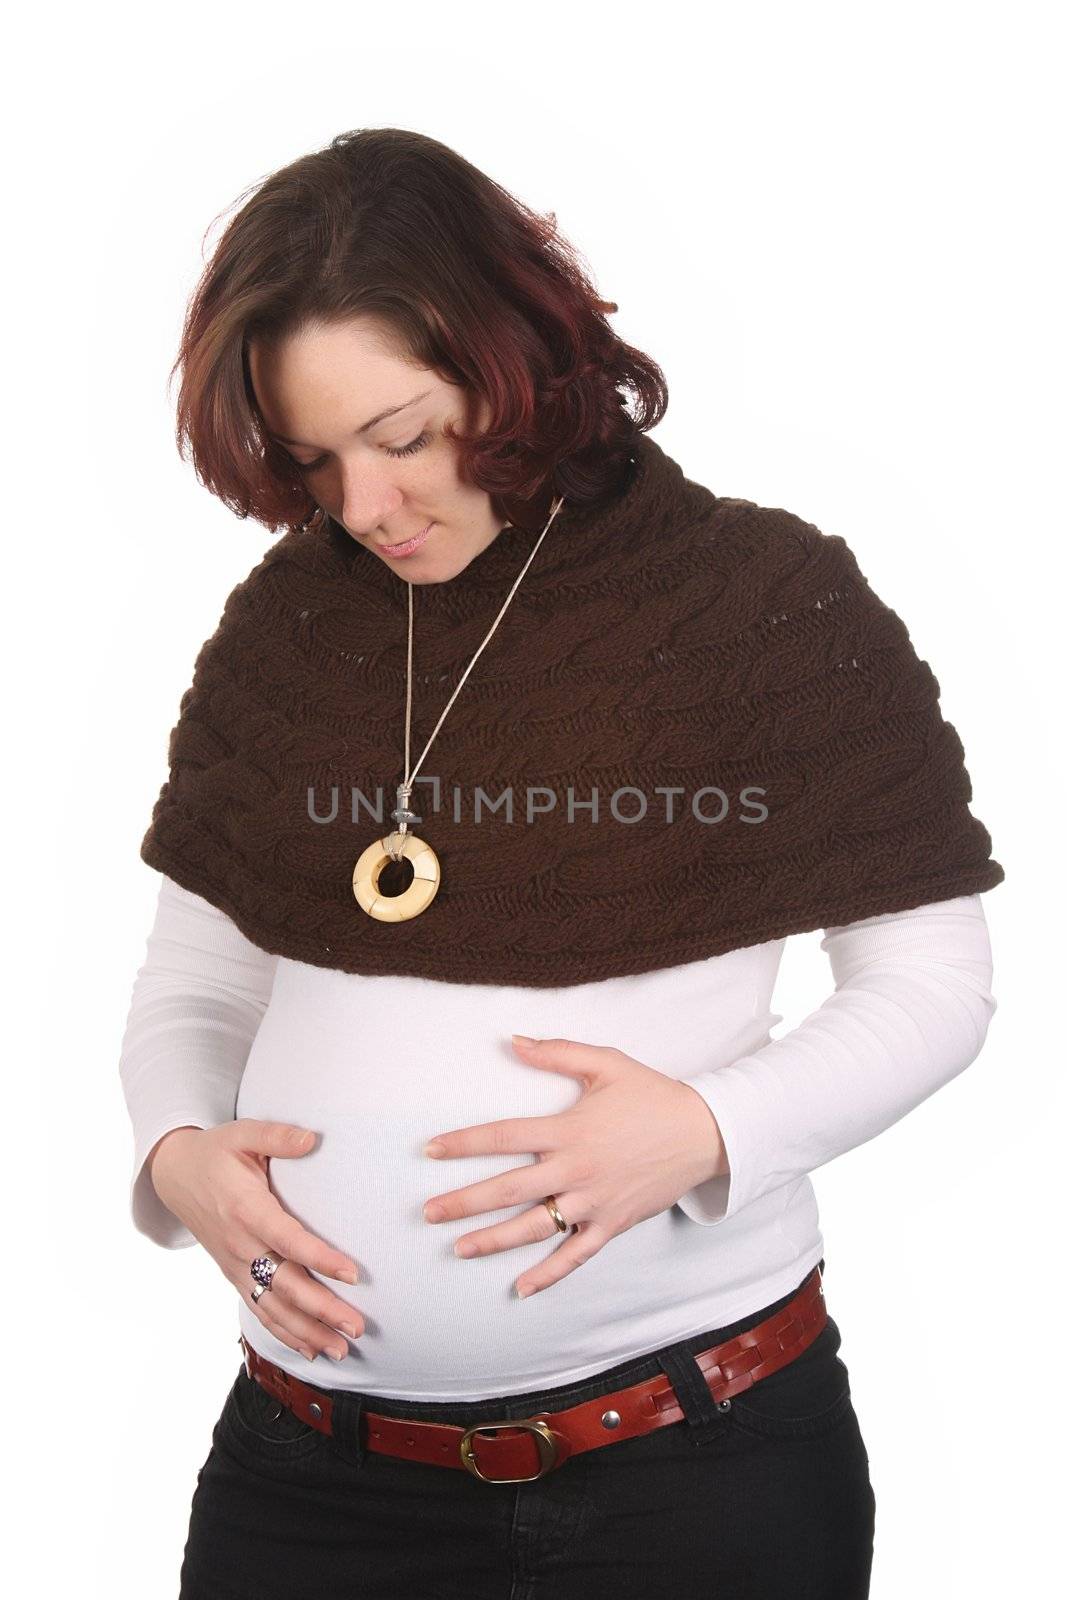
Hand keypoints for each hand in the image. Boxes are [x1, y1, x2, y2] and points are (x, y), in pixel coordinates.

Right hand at [148, 1121, 363, 1362]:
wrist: (175, 1176)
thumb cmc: (216, 1152)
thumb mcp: (243, 1133)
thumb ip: (277, 1136)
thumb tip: (311, 1139)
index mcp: (246, 1208)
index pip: (287, 1240)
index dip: (319, 1259)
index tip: (353, 1274)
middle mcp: (240, 1244)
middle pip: (284, 1285)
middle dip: (322, 1310)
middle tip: (357, 1327)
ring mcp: (235, 1265)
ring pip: (272, 1307)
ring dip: (307, 1332)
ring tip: (342, 1349)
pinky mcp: (233, 1275)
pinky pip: (259, 1310)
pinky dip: (284, 1333)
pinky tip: (311, 1348)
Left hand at [422, 1035, 726, 1298]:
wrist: (704, 1133)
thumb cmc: (653, 1095)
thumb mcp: (607, 1063)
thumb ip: (557, 1053)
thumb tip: (513, 1041)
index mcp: (569, 1130)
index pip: (503, 1136)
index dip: (463, 1142)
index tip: (430, 1149)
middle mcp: (576, 1170)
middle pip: (508, 1190)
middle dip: (463, 1202)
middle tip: (428, 1213)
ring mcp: (593, 1203)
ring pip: (534, 1228)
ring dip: (493, 1240)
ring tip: (458, 1248)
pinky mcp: (611, 1225)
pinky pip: (575, 1256)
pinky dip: (548, 1275)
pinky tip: (520, 1288)